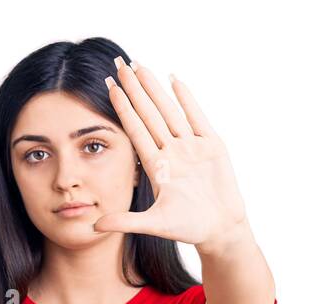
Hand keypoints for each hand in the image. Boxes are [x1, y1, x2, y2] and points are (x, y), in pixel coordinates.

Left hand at [94, 57, 249, 252]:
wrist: (220, 230)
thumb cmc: (189, 228)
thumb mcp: (154, 225)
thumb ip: (125, 222)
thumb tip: (94, 226)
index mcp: (156, 166)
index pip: (135, 129)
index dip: (122, 108)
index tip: (108, 86)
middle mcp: (171, 151)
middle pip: (149, 114)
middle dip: (134, 89)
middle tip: (118, 63)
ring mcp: (191, 147)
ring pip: (169, 111)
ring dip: (155, 89)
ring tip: (140, 66)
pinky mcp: (212, 146)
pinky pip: (197, 117)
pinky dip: (187, 99)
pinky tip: (174, 80)